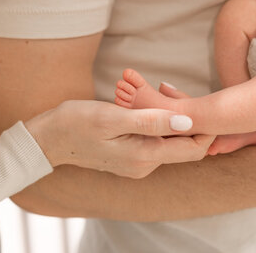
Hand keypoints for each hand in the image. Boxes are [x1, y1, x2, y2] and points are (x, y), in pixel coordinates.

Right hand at [25, 100, 213, 178]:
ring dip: (172, 119)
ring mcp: (138, 164)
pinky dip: (159, 123)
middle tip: (172, 89)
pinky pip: (156, 142)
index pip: (193, 149)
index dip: (206, 129)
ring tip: (160, 91)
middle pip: (184, 146)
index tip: (202, 104)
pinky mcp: (131, 157)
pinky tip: (148, 104)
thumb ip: (151, 121)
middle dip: (188, 119)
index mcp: (145, 157)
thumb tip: (189, 122)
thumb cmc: (76, 123)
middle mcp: (145, 166)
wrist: (49, 139)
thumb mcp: (113, 117)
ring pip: (170, 142)